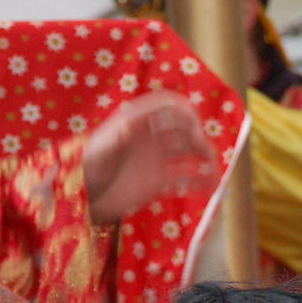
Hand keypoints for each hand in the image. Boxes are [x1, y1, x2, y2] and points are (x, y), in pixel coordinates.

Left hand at [83, 90, 216, 224]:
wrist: (85, 196)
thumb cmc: (87, 168)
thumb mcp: (98, 151)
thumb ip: (114, 139)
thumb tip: (128, 127)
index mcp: (138, 122)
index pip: (166, 106)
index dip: (183, 111)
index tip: (195, 125)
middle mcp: (151, 137)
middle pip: (182, 129)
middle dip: (197, 137)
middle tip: (205, 151)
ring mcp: (156, 159)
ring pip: (187, 152)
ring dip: (204, 158)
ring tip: (216, 171)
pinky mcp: (158, 181)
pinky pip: (184, 178)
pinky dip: (199, 181)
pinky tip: (211, 187)